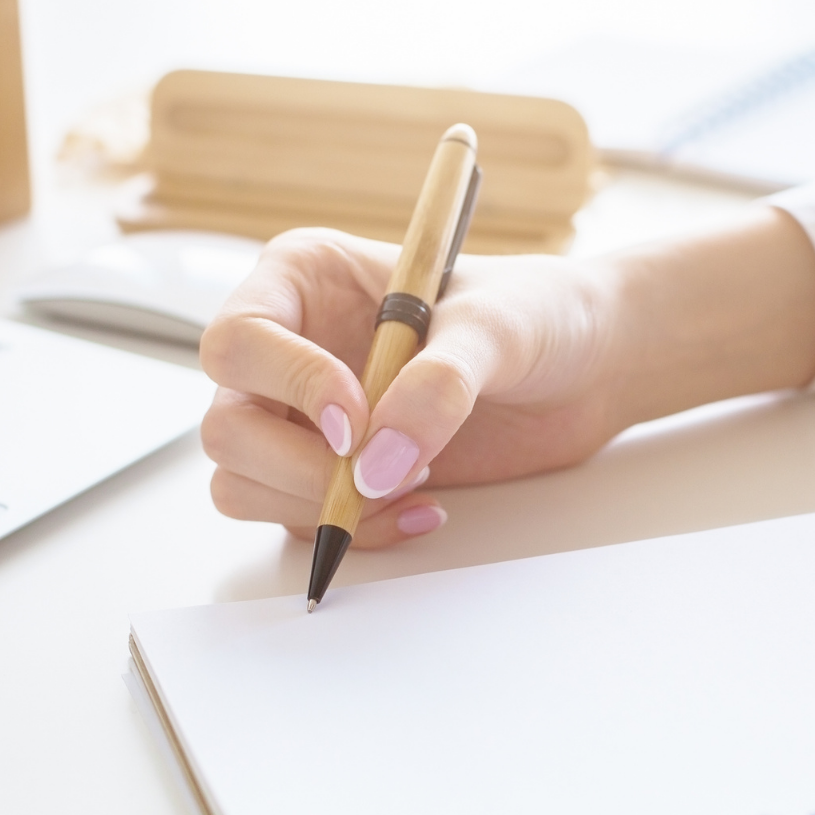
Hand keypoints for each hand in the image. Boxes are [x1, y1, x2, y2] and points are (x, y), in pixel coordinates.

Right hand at [199, 210, 814, 546]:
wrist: (587, 368)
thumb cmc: (538, 314)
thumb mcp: (496, 327)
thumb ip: (439, 382)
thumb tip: (378, 461)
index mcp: (304, 282)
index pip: (238, 339)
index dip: (286, 386)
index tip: (354, 421)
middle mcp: (290, 352)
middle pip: (227, 426)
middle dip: (294, 465)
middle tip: (376, 472)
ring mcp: (307, 420)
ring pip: (244, 483)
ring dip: (315, 506)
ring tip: (411, 490)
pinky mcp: (337, 475)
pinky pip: (300, 521)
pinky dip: (354, 532)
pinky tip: (422, 511)